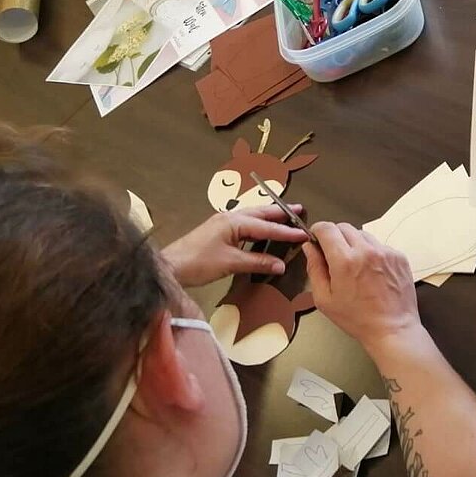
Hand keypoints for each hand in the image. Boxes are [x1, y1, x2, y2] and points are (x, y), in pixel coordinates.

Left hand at [161, 204, 306, 286]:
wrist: (170, 267)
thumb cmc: (199, 263)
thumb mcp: (231, 263)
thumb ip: (257, 262)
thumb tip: (280, 265)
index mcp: (234, 222)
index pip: (266, 227)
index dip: (286, 232)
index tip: (304, 234)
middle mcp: (229, 217)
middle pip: (260, 212)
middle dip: (280, 212)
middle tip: (299, 209)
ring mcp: (222, 222)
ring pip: (252, 215)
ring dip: (269, 215)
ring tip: (285, 215)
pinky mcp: (218, 230)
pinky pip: (244, 222)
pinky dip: (257, 223)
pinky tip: (261, 227)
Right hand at [303, 221, 420, 351]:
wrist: (392, 328)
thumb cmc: (356, 318)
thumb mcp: (324, 299)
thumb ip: (314, 268)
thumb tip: (309, 247)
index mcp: (345, 261)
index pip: (327, 228)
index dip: (318, 231)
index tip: (316, 239)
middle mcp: (366, 250)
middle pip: (344, 227)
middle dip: (335, 237)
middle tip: (334, 256)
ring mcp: (385, 252)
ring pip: (362, 234)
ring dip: (354, 244)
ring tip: (355, 266)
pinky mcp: (399, 256)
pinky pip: (379, 245)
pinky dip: (372, 252)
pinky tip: (372, 272)